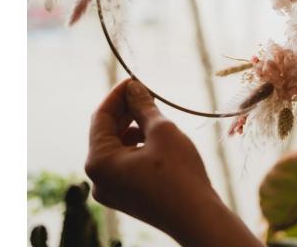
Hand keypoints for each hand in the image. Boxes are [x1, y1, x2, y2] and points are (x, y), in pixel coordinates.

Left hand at [85, 79, 262, 246]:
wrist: (198, 218)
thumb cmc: (179, 173)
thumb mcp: (161, 131)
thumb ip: (142, 106)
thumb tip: (133, 87)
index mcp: (99, 162)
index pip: (100, 117)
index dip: (117, 94)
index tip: (134, 79)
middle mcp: (98, 179)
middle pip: (106, 132)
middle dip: (125, 110)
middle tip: (145, 91)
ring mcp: (111, 190)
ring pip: (116, 146)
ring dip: (132, 126)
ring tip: (152, 111)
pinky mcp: (125, 195)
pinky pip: (124, 161)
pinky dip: (136, 144)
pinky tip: (154, 135)